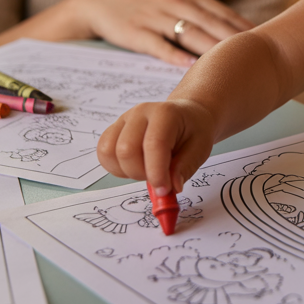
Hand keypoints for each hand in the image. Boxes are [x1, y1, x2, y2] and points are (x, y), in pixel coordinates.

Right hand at [11, 0, 253, 67]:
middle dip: (235, 39)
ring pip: (189, 33)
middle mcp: (175, 3)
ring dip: (211, 48)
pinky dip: (176, 55)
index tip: (266, 43)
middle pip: (211, 23)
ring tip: (231, 63)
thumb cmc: (144, 5)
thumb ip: (202, 15)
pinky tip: (190, 66)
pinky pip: (159, 45)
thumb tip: (237, 32)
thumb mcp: (174, 1)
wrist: (98, 1)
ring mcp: (155, 17)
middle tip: (257, 56)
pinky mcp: (136, 32)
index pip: (222, 12)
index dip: (244, 27)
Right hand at [97, 99, 215, 195]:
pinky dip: (115, 168)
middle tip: (158, 177)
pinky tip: (134, 166)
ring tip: (146, 169)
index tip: (164, 191)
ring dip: (126, 171)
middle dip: (141, 173)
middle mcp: (140, 113)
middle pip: (126, 150)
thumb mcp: (200, 148)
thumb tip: (171, 188)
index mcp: (165, 113)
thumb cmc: (193, 131)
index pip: (154, 144)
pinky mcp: (114, 129)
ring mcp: (124, 119)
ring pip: (109, 152)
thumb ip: (185, 168)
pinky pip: (103, 153)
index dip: (156, 172)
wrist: (186, 115)